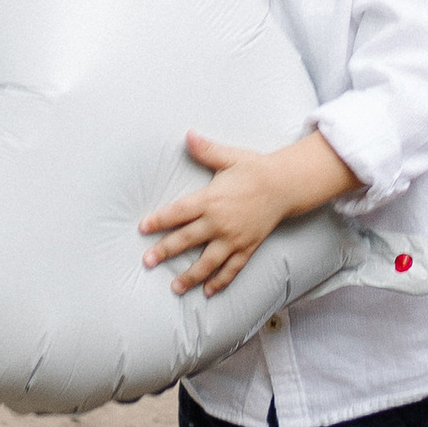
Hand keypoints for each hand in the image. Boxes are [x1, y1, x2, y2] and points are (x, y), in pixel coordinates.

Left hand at [141, 127, 354, 295]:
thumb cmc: (254, 169)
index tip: (143, 228)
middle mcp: (220, 222)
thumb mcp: (229, 157)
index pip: (178, 212)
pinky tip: (209, 291)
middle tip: (148, 261)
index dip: (159, 220)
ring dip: (190, 276)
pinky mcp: (247, 247)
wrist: (285, 185)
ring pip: (208, 262)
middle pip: (187, 240)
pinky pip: (232, 269)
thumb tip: (188, 135)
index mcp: (211, 199)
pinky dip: (220, 281)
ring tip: (175, 287)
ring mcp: (234, 238)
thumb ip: (206, 150)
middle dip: (165, 251)